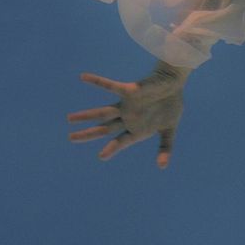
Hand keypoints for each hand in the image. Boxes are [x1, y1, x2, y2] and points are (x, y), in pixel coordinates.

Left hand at [67, 70, 184, 168]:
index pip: (120, 141)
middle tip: (71, 138)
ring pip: (103, 113)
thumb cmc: (171, 106)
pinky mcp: (128, 91)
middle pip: (104, 128)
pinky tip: (83, 77)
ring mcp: (126, 105)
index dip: (111, 148)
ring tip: (69, 119)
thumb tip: (162, 166)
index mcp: (136, 130)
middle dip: (88, 134)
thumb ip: (165, 147)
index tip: (101, 156)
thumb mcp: (169, 129)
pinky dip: (97, 82)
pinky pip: (110, 86)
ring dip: (86, 116)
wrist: (174, 84)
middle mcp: (127, 118)